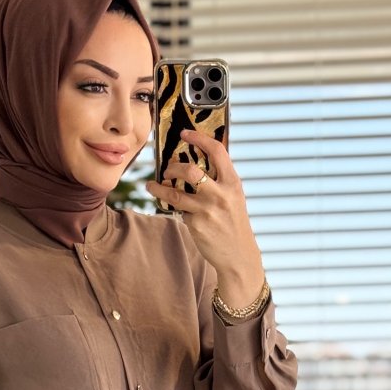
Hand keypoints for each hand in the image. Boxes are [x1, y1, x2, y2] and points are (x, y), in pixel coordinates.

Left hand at [145, 130, 264, 302]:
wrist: (239, 255)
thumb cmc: (233, 223)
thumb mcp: (234, 197)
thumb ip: (219, 180)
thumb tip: (194, 163)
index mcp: (232, 183)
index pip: (217, 151)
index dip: (199, 138)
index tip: (185, 133)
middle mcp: (221, 194)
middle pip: (190, 170)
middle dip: (173, 167)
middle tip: (167, 169)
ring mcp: (207, 210)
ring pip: (175, 193)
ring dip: (159, 188)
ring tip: (151, 186)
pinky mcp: (196, 225)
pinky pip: (179, 211)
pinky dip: (175, 209)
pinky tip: (175, 210)